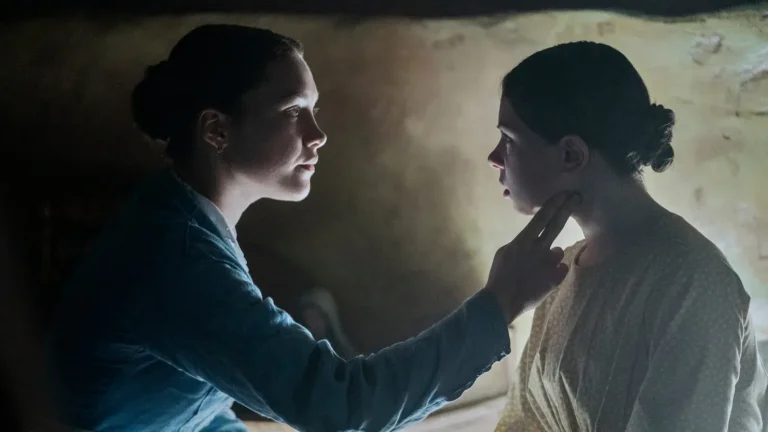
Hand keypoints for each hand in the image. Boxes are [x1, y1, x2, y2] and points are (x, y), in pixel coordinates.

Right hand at [484, 192, 579, 324]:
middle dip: (566, 209)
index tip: (563, 194)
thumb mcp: (505, 253)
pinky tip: (542, 279)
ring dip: (551, 257)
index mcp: (522, 241)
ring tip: (537, 269)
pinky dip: (554, 272)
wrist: (502, 301)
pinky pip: (561, 269)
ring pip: (558, 252)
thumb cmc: (499, 276)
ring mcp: (548, 264)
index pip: (541, 219)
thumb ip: (523, 245)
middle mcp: (538, 249)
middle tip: (575, 198)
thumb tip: (542, 244)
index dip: (553, 205)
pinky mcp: (555, 279)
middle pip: (556, 226)